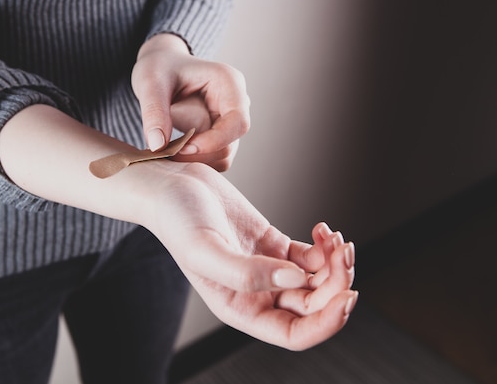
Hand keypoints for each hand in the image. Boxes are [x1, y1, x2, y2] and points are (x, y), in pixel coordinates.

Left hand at [132, 34, 249, 171]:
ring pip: (222, 155)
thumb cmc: (159, 67)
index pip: (237, 121)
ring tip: (165, 150)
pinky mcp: (220, 135)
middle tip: (165, 152)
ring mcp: (229, 121)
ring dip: (195, 160)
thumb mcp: (150, 82)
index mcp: (229, 82)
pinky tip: (171, 150)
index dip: (214, 141)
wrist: (160, 68)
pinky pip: (213, 158)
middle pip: (230, 143)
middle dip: (199, 153)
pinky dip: (193, 161)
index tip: (183, 148)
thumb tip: (158, 146)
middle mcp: (236, 103)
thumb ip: (153, 111)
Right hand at [147, 162, 357, 349]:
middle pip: (313, 306)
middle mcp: (257, 294)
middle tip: (343, 252)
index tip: (348, 297)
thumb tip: (296, 279)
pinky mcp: (273, 244)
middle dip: (337, 283)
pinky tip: (323, 229)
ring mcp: (267, 269)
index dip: (326, 323)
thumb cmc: (176, 220)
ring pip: (317, 281)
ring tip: (335, 237)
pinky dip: (325, 246)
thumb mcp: (204, 250)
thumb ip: (246, 273)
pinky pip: (310, 257)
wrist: (170, 185)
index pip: (293, 333)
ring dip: (335, 263)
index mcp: (240, 308)